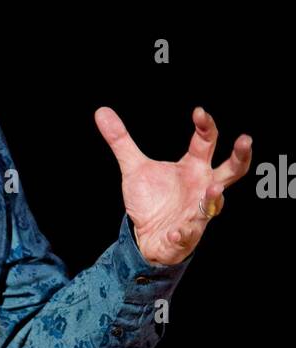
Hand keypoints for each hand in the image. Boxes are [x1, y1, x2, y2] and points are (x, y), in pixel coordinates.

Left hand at [94, 105, 252, 264]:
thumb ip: (121, 141)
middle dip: (240, 156)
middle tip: (245, 139)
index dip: (206, 126)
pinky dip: (183, 233)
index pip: (206, 141)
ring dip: (214, 197)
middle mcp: (202, 186)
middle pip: (232, 169)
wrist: (146, 235)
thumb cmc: (151, 199)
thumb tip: (101, 111)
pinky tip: (177, 231)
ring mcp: (197, 211)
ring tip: (214, 189)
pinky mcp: (187, 235)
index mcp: (194, 166)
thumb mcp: (134, 168)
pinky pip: (188, 234)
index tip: (199, 112)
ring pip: (213, 204)